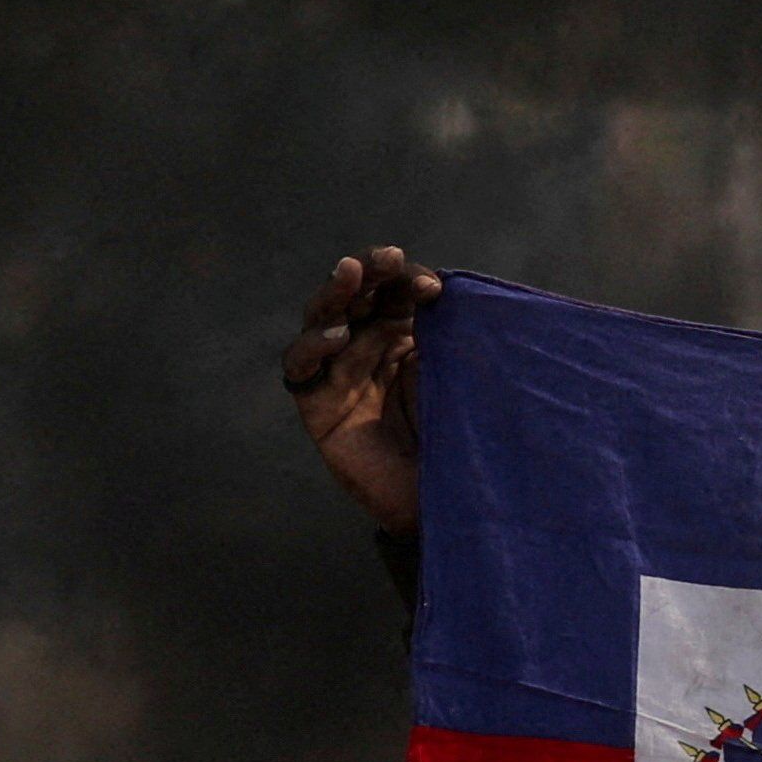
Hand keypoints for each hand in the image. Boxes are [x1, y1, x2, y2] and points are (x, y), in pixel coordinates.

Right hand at [286, 247, 442, 533]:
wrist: (451, 501)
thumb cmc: (462, 437)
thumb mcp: (458, 374)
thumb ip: (446, 333)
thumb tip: (437, 286)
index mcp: (404, 336)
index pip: (394, 292)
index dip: (406, 280)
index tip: (433, 288)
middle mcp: (369, 350)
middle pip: (356, 297)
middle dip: (370, 273)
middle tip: (389, 260)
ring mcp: (340, 377)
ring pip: (323, 321)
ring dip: (336, 294)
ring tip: (351, 274)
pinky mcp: (318, 408)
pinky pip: (300, 369)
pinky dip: (310, 348)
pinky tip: (334, 337)